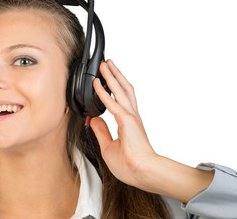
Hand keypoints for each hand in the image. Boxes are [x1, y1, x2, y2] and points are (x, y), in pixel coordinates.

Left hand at [90, 60, 213, 201]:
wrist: (142, 172)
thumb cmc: (130, 165)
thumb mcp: (108, 146)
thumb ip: (101, 131)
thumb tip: (94, 119)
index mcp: (129, 123)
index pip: (121, 100)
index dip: (114, 89)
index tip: (107, 80)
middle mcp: (131, 117)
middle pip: (124, 89)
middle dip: (115, 75)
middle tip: (107, 64)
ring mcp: (130, 117)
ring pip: (120, 90)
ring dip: (112, 76)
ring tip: (105, 65)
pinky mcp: (127, 121)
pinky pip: (112, 103)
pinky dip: (103, 92)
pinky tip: (97, 83)